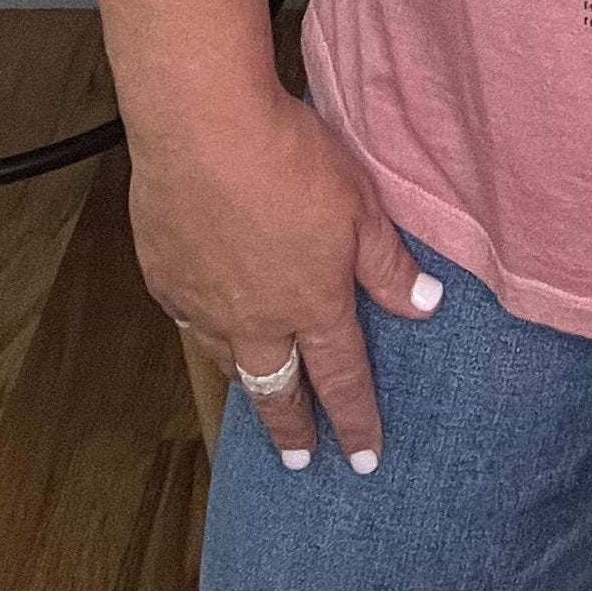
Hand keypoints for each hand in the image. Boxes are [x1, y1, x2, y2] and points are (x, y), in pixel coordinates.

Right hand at [127, 84, 440, 471]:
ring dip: (247, 382)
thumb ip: (388, 264)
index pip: (342, 376)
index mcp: (313, 303)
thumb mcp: (360, 206)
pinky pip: (188, 317)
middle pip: (277, 388)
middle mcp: (256, 318)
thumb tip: (425, 305)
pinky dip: (204, 328)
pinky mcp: (166, 276)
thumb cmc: (290, 158)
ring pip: (228, 360)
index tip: (365, 458)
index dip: (356, 419)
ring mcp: (205, 302)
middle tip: (299, 461)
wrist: (203, 129)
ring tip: (257, 393)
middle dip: (292, 429)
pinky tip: (207, 321)